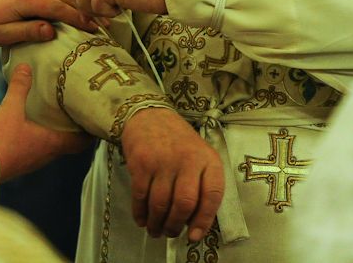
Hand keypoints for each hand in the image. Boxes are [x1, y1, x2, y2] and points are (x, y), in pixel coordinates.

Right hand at [0, 64, 91, 181]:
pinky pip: (38, 150)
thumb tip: (26, 67)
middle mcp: (47, 154)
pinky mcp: (21, 163)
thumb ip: (19, 87)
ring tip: (58, 118)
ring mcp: (33, 161)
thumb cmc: (1, 139)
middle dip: (75, 130)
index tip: (95, 120)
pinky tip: (33, 128)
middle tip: (77, 114)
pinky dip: (42, 139)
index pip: (80, 142)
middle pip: (69, 144)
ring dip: (58, 134)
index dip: (90, 133)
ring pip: (53, 147)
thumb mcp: (10, 107)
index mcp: (52, 142)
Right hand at [120, 107, 223, 242]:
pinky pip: (140, 196)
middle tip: (170, 233)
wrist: (150, 116)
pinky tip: (142, 219)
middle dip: (175, 225)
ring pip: (161, 204)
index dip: (204, 220)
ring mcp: (163, 161)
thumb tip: (195, 224)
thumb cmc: (179, 143)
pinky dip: (140, 213)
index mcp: (208, 160)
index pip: (212, 194)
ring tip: (156, 230)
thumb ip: (202, 185)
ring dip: (157, 223)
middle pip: (184, 203)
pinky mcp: (141, 163)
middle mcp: (188, 159)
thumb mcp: (200, 157)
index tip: (194, 236)